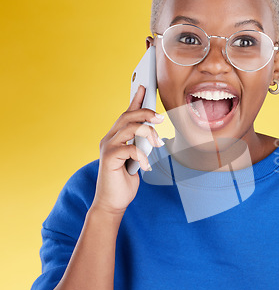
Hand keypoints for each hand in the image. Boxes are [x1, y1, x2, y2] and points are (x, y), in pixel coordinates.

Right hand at [92, 85, 164, 216]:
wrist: (112, 202)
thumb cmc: (124, 181)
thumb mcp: (136, 159)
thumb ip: (140, 145)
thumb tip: (152, 134)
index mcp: (116, 137)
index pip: (126, 113)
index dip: (135, 99)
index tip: (145, 87)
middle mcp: (109, 138)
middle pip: (127, 116)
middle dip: (145, 112)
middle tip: (160, 118)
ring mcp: (107, 147)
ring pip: (129, 128)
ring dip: (147, 133)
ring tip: (157, 144)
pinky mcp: (108, 158)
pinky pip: (130, 149)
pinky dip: (142, 156)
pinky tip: (146, 166)